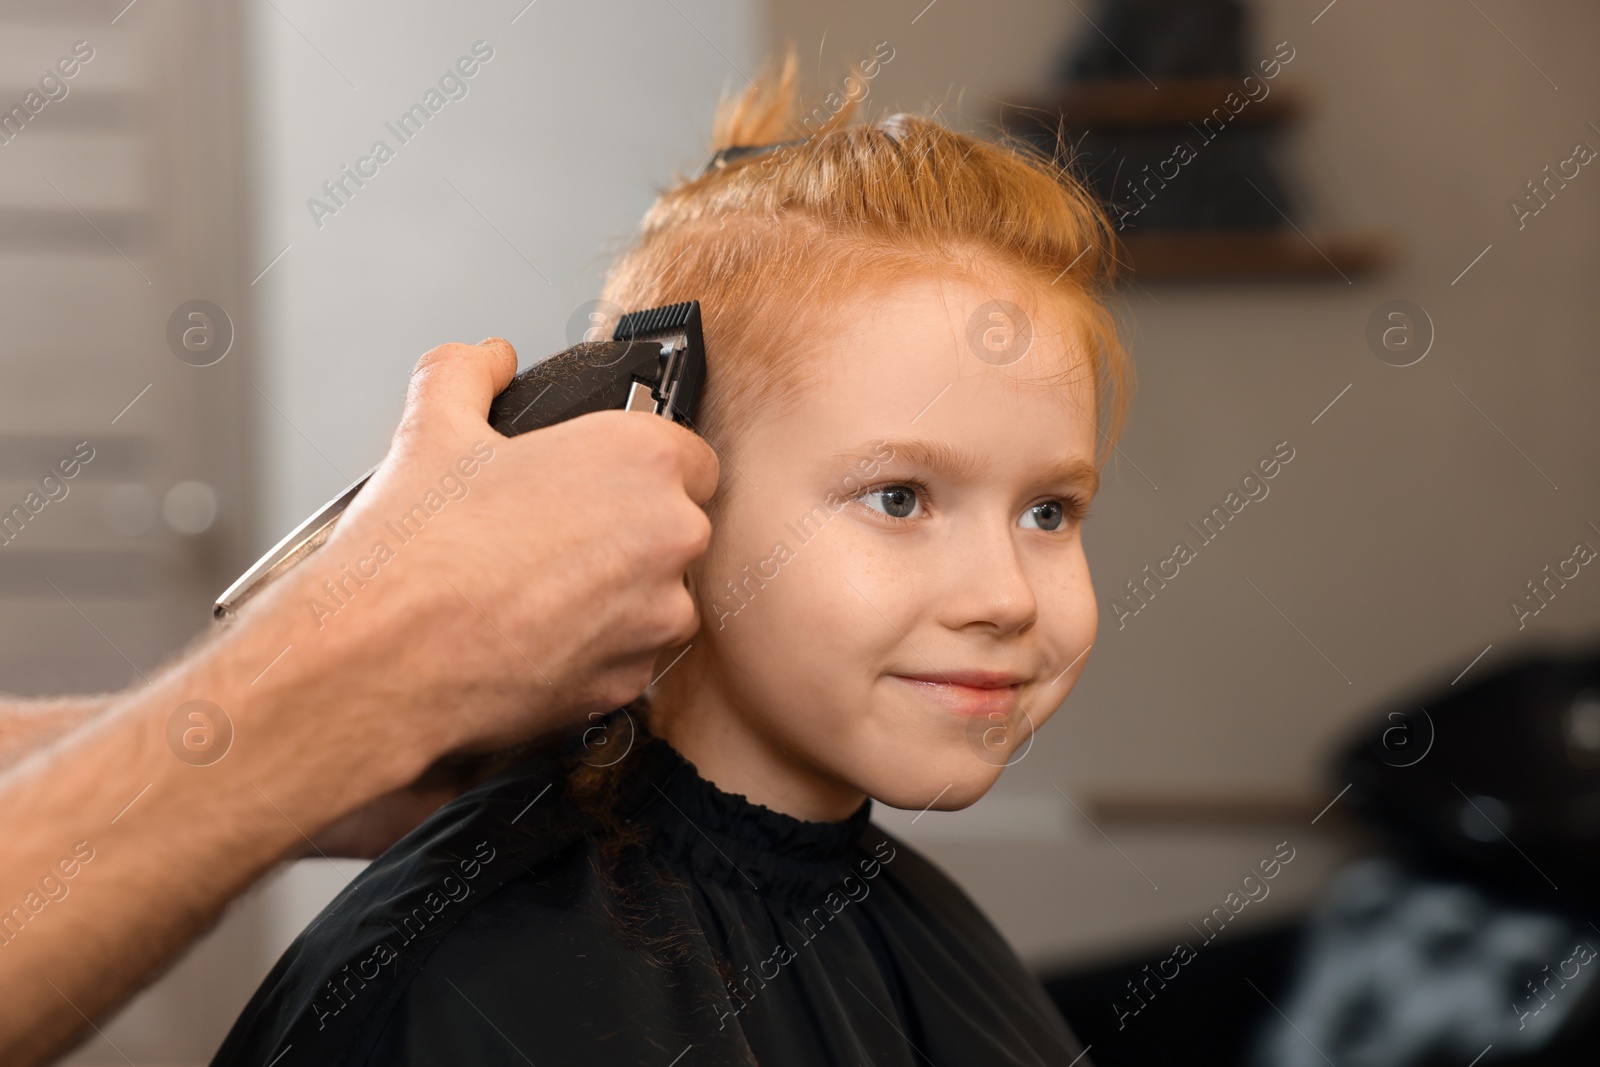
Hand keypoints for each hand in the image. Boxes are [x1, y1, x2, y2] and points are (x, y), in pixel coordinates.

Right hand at [254, 338, 717, 764]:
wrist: (381, 667)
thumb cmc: (416, 558)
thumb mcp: (432, 427)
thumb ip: (469, 373)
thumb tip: (487, 361)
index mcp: (640, 459)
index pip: (688, 453)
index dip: (638, 465)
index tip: (602, 479)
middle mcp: (669, 536)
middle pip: (676, 525)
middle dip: (627, 529)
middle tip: (554, 533)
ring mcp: (657, 616)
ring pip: (659, 595)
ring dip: (616, 591)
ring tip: (536, 586)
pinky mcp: (633, 680)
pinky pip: (631, 653)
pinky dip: (595, 645)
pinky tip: (533, 631)